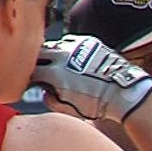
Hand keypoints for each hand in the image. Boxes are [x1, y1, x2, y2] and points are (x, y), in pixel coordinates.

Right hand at [31, 34, 151, 122]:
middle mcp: (62, 56)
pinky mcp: (89, 42)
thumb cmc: (97, 104)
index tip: (30, 82)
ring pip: (54, 45)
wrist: (123, 92)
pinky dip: (66, 49)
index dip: (28, 77)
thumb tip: (43, 91)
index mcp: (54, 74)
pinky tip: (70, 57)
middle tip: (38, 70)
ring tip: (55, 64)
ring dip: (51, 53)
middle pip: (38, 53)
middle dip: (35, 62)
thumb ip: (50, 100)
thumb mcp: (69, 109)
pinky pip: (70, 41)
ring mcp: (76, 46)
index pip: (30, 71)